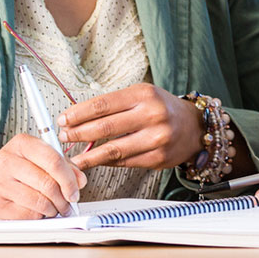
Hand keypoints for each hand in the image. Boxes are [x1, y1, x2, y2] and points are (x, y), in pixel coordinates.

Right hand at [0, 133, 83, 218]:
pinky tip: (39, 211)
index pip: (53, 160)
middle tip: (69, 203)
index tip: (76, 188)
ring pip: (40, 201)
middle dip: (64, 197)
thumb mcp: (37, 158)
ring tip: (55, 208)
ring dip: (54, 209)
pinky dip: (40, 216)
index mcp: (21, 144)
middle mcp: (7, 161)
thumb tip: (79, 180)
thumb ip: (62, 165)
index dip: (69, 178)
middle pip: (48, 183)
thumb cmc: (14, 170)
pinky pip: (29, 215)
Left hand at [61, 84, 203, 170]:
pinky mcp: (158, 158)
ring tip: (72, 158)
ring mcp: (157, 139)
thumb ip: (114, 105)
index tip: (64, 119)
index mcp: (144, 94)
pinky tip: (95, 161)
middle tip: (64, 136)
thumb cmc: (162, 108)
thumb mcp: (141, 95)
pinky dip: (106, 163)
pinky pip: (125, 162)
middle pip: (105, 127)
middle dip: (79, 133)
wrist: (194, 127)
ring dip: (88, 155)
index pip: (103, 104)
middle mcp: (152, 115)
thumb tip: (79, 117)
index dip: (79, 113)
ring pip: (113, 150)